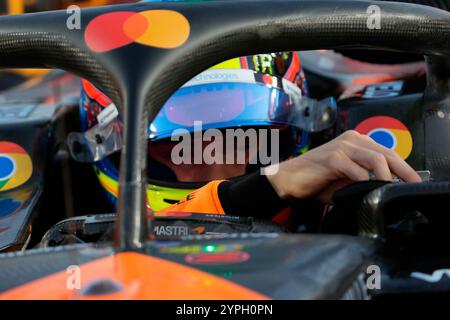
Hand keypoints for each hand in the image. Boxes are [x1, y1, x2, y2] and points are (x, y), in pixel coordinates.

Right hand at [264, 130, 421, 202]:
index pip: (387, 152)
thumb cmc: (314, 181)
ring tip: (391, 191)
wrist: (287, 179)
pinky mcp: (333, 158)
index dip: (403, 167)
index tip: (413, 182)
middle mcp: (351, 139)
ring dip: (388, 178)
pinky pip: (359, 172)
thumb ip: (364, 180)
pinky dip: (368, 183)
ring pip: (377, 159)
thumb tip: (385, 191)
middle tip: (414, 186)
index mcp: (354, 141)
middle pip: (388, 153)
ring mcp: (342, 147)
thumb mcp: (344, 179)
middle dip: (405, 172)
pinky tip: (371, 192)